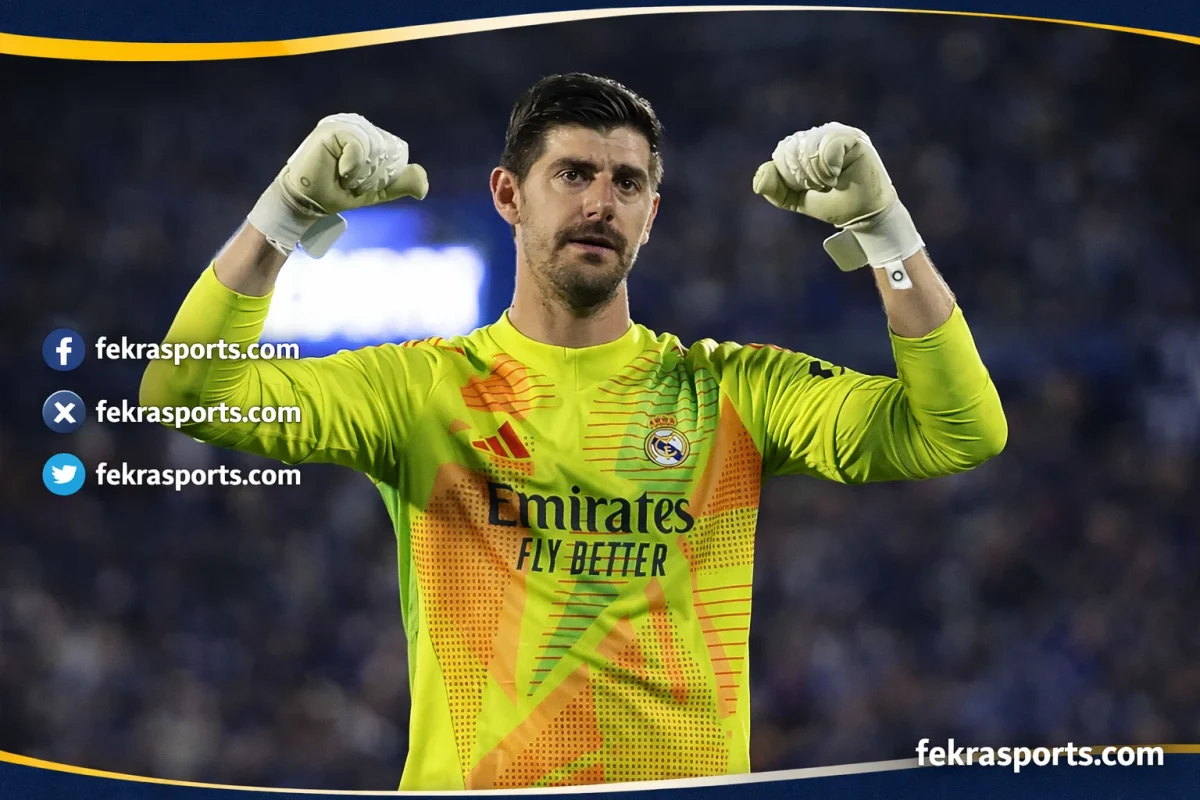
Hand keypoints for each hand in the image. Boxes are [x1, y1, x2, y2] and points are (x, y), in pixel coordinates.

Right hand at [248, 113, 428, 255]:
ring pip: (374, 149)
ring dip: (362, 173)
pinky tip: (342, 173)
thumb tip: (424, 184)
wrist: (310, 202)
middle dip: (372, 175)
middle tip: (351, 182)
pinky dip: (354, 167)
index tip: (360, 183)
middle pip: (386, 150)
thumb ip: (401, 183)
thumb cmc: (339, 193)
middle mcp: (357, 126)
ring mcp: (344, 125)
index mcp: (368, 135)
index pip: (394, 152)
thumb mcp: (377, 191)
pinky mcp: (331, 131)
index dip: (383, 174)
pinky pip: (359, 146)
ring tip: (345, 178)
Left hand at [752, 122, 922, 280]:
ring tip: (830, 181)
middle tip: (822, 185)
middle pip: (793, 148)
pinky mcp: (854, 137)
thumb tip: (758, 179)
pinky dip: (828, 166)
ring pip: (809, 147)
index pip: (781, 152)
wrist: (861, 215)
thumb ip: (773, 189)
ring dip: (816, 174)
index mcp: (806, 145)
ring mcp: (837, 133)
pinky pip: (828, 144)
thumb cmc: (832, 204)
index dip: (790, 175)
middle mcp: (821, 134)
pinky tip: (837, 174)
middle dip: (803, 176)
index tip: (809, 187)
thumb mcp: (794, 199)